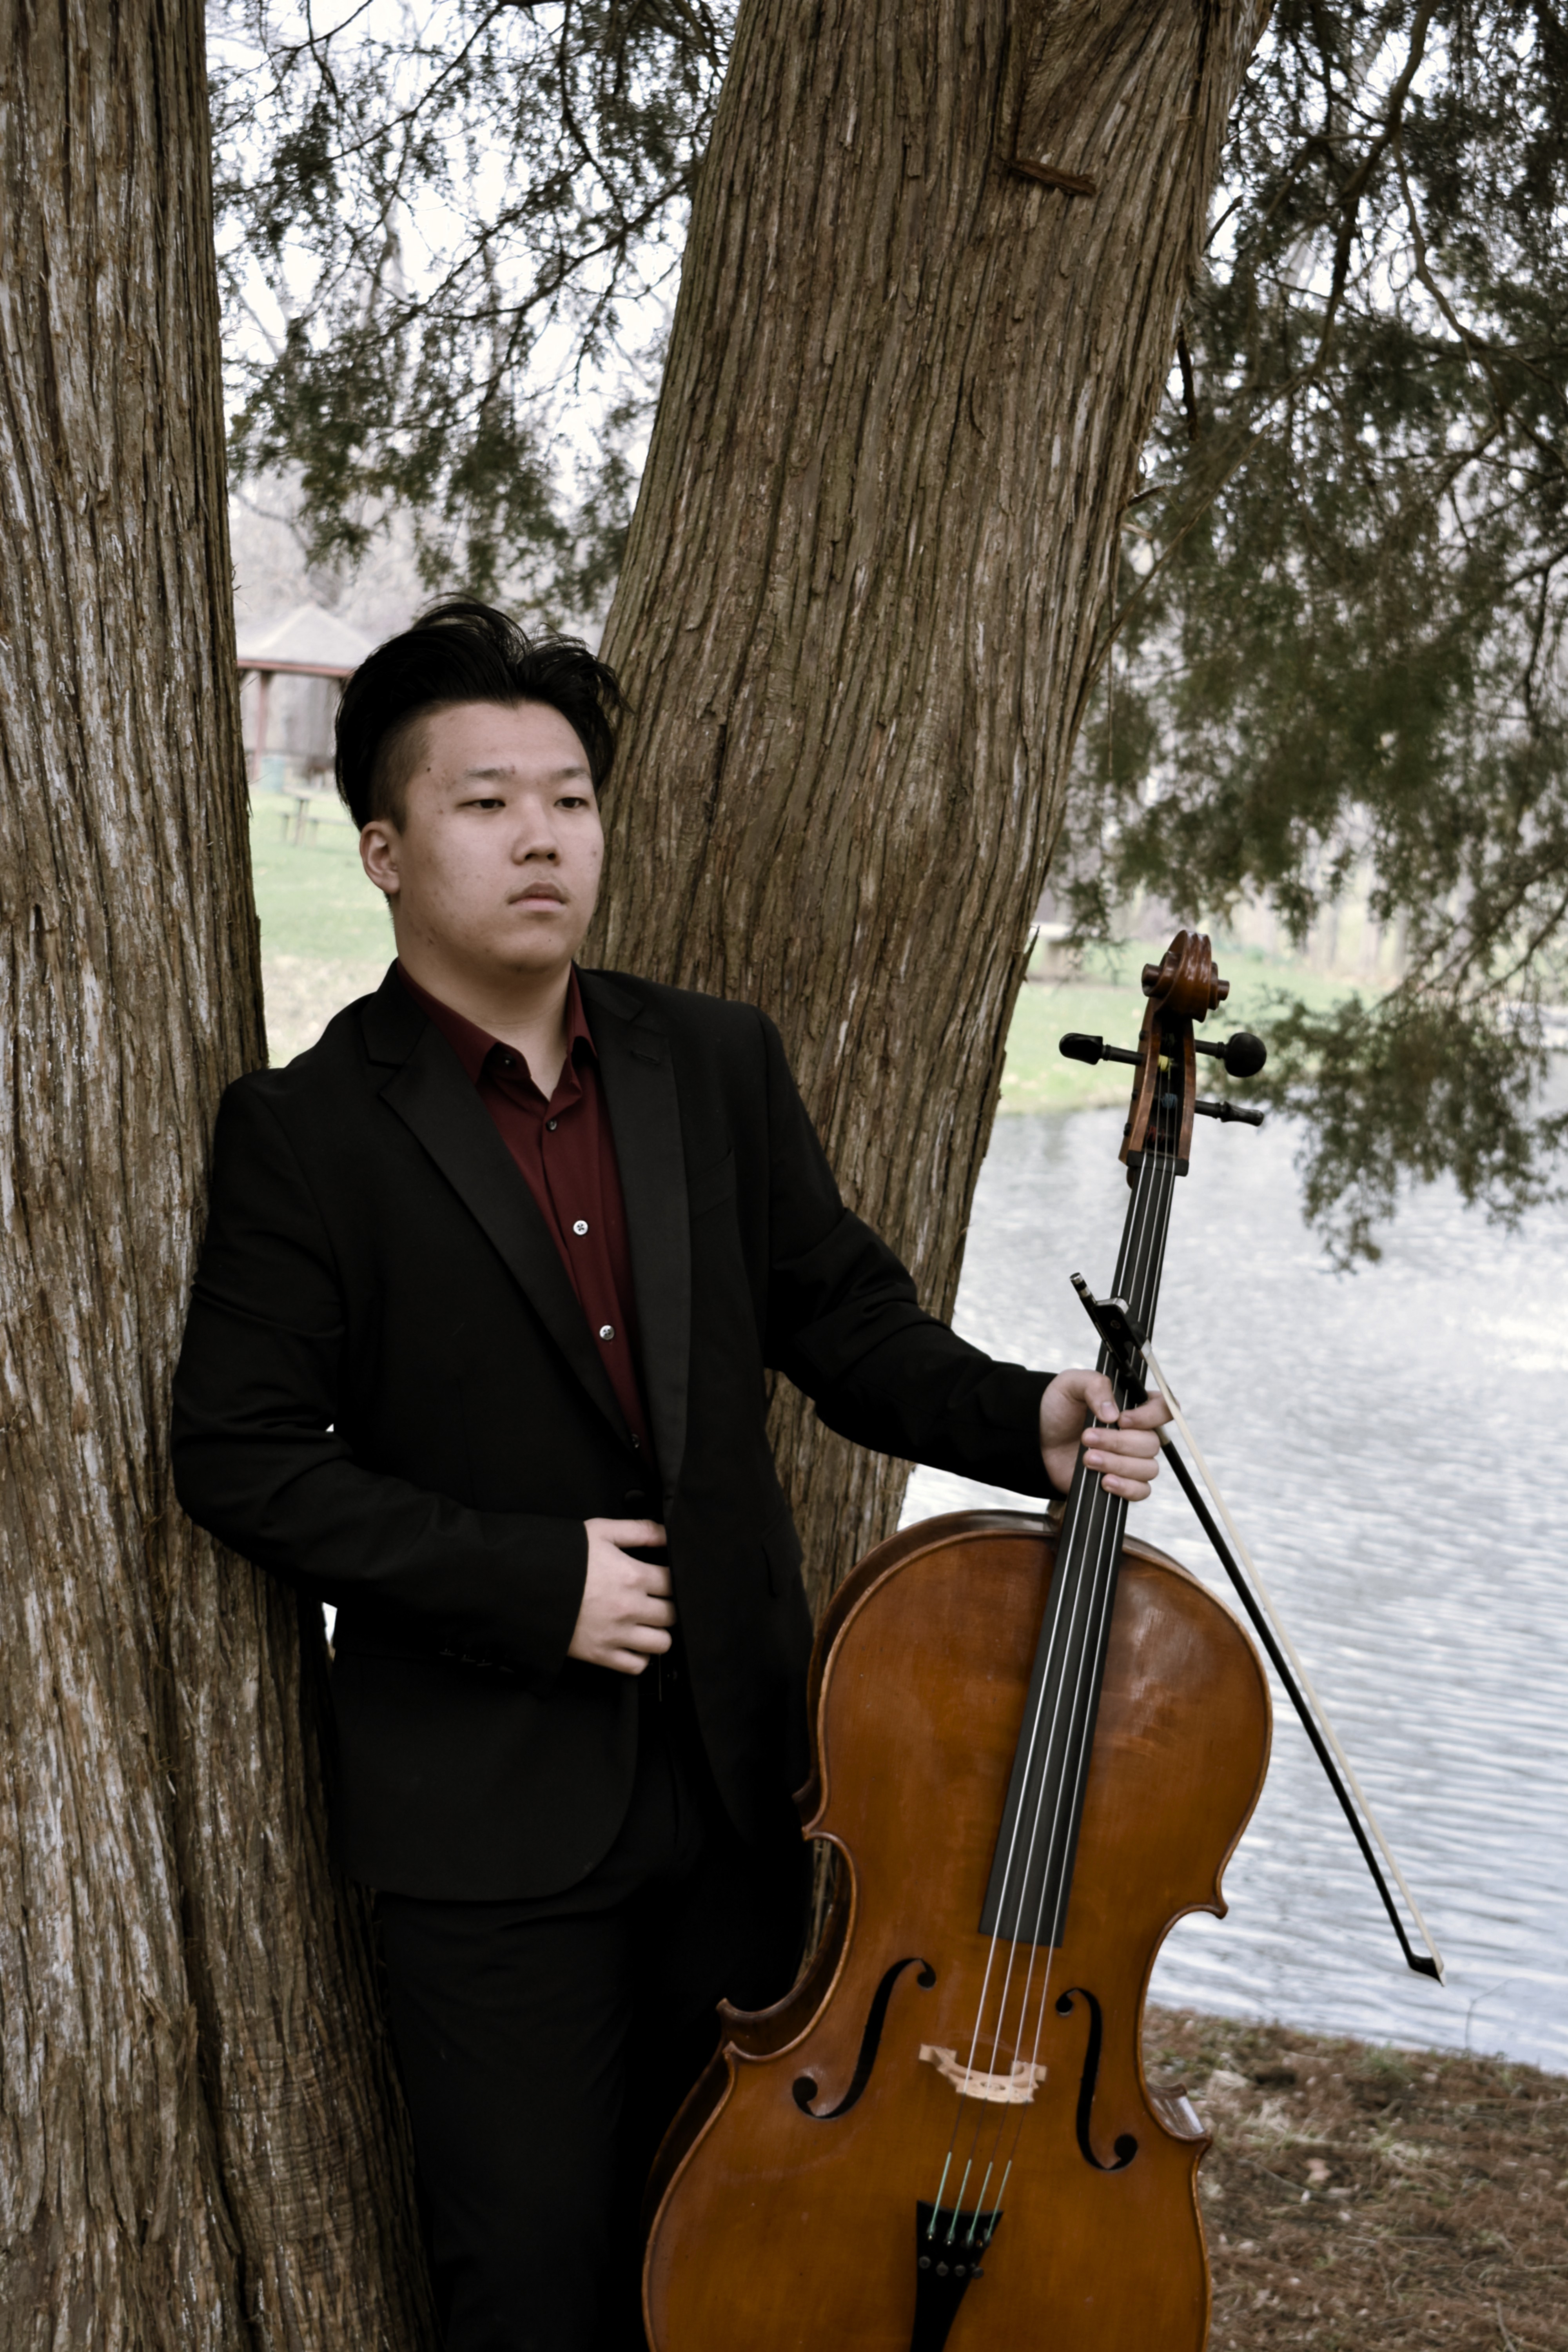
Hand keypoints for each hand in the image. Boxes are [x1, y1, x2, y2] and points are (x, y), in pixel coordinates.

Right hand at [569, 1519, 674, 1674]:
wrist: (523, 1584)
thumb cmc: (562, 1556)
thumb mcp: (601, 1531)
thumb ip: (639, 1531)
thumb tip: (668, 1534)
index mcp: (632, 1575)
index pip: (674, 1582)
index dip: (673, 1579)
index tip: (664, 1578)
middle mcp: (629, 1608)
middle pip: (673, 1614)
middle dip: (669, 1606)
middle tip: (658, 1600)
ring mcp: (615, 1634)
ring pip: (661, 1643)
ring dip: (658, 1632)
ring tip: (648, 1622)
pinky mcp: (600, 1655)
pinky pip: (637, 1666)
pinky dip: (640, 1657)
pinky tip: (633, 1642)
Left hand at [1039, 1370, 1168, 1500]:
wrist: (1038, 1439)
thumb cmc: (1059, 1409)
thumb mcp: (1071, 1385)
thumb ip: (1095, 1386)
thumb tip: (1113, 1413)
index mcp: (1134, 1406)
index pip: (1164, 1409)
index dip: (1150, 1416)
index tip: (1121, 1420)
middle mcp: (1138, 1433)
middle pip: (1152, 1443)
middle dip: (1118, 1442)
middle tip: (1086, 1438)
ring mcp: (1132, 1459)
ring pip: (1147, 1468)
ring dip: (1117, 1464)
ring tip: (1087, 1459)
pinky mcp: (1122, 1482)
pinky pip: (1141, 1491)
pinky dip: (1125, 1487)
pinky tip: (1104, 1481)